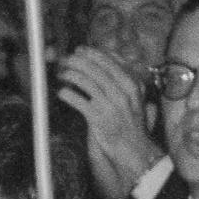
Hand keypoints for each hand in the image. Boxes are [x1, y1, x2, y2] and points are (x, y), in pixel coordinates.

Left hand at [57, 49, 163, 198]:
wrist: (133, 148)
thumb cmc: (131, 122)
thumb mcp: (137, 97)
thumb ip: (128, 78)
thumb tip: (114, 57)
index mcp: (133, 85)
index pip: (111, 61)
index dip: (92, 53)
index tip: (80, 50)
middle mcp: (123, 92)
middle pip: (95, 68)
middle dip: (77, 61)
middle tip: (66, 59)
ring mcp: (110, 105)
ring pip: (85, 81)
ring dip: (70, 74)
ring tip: (62, 74)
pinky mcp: (98, 118)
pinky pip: (78, 100)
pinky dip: (67, 94)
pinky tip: (62, 93)